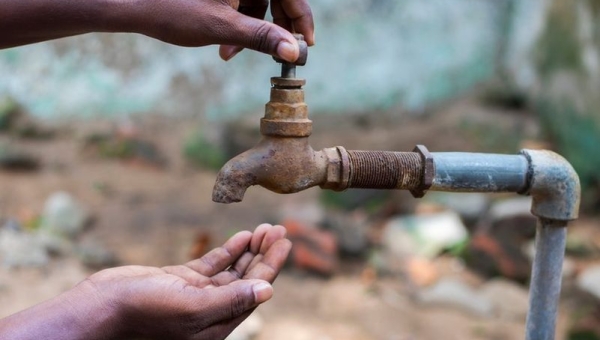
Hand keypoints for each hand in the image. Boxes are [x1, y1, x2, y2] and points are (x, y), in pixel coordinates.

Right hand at [0, 224, 291, 339]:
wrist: (100, 308)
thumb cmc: (142, 313)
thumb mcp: (190, 308)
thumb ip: (230, 300)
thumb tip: (268, 291)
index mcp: (217, 323)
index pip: (254, 291)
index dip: (272, 266)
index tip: (285, 242)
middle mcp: (211, 311)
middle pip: (247, 279)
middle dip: (265, 255)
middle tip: (280, 229)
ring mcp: (196, 294)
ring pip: (233, 271)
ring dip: (250, 250)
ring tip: (266, 229)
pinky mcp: (181, 281)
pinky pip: (213, 265)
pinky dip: (229, 250)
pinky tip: (242, 237)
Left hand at [137, 0, 313, 61]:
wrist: (133, 5)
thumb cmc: (173, 10)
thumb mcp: (222, 27)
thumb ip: (262, 37)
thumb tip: (293, 52)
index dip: (302, 18)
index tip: (306, 45)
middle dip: (277, 27)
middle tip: (278, 54)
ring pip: (260, 1)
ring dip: (254, 30)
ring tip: (232, 54)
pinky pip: (243, 2)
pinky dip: (239, 24)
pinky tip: (226, 47)